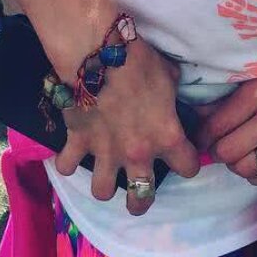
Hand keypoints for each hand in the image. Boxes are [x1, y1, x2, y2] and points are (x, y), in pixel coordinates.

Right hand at [53, 22, 199, 215]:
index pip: (189, 167)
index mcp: (166, 137)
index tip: (183, 155)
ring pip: (102, 192)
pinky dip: (68, 162)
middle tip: (140, 192)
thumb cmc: (140, 62)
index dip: (188, 161)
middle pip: (141, 199)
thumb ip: (173, 97)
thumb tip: (173, 99)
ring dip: (104, 186)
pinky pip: (67, 167)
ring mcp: (105, 152)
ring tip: (106, 176)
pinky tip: (73, 154)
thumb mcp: (169, 76)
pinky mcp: (77, 143)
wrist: (99, 54)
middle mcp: (137, 154)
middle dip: (141, 202)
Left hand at [199, 48, 256, 188]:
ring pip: (246, 168)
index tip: (202, 137)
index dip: (202, 135)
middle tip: (221, 146)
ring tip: (240, 155)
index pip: (214, 127)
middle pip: (226, 152)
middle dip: (218, 151)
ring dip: (237, 165)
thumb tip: (200, 112)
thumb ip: (234, 94)